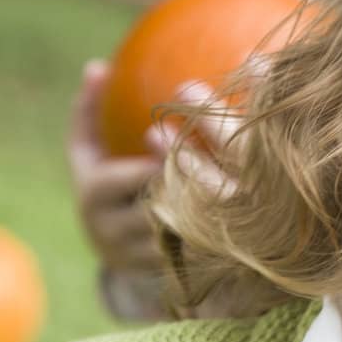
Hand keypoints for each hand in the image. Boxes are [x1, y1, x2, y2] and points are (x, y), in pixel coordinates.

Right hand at [69, 64, 237, 274]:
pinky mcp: (164, 276)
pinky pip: (196, 254)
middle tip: (236, 165)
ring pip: (183, 234)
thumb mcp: (88, 148)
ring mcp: (138, 258)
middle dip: (197, 189)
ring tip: (251, 191)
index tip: (197, 142)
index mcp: (94, 196)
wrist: (110, 249)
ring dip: (215, 214)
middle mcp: (112, 232)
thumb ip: (89, 109)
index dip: (168, 161)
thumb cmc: (103, 184)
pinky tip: (253, 218)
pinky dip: (221, 235)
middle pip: (162, 207)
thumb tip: (98, 66)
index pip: (135, 175)